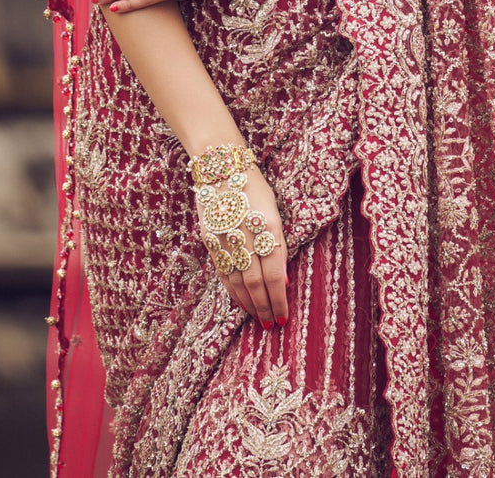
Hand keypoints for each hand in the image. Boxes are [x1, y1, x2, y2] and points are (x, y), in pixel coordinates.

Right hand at [196, 164, 288, 328]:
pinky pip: (223, 273)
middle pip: (255, 283)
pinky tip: (240, 301)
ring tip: (258, 318)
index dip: (279, 300)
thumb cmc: (255, 188)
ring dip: (249, 304)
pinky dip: (232, 291)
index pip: (274, 275)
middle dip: (265, 308)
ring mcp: (225, 240)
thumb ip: (279, 246)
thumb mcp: (274, 212)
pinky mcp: (210, 241)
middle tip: (272, 325)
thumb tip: (282, 280)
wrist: (222, 169)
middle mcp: (245, 237)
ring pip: (237, 282)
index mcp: (266, 228)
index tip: (284, 317)